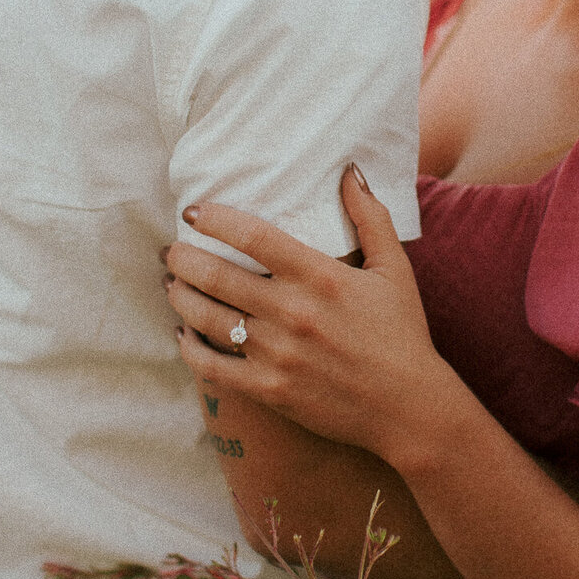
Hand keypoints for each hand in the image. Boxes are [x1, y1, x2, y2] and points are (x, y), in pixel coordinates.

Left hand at [164, 168, 454, 463]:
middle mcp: (292, 312)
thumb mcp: (394, 268)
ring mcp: (277, 354)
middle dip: (184, 258)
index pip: (254, 237)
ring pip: (208, 318)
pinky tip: (181, 334)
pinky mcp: (269, 389)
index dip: (216, 220)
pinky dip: (189, 348)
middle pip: (218, 276)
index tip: (193, 212)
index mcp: (320, 276)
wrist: (408, 407)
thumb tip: (349, 170)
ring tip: (172, 283)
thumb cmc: (402, 332)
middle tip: (171, 249)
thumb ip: (370, 216)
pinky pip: (213, 367)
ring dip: (181, 296)